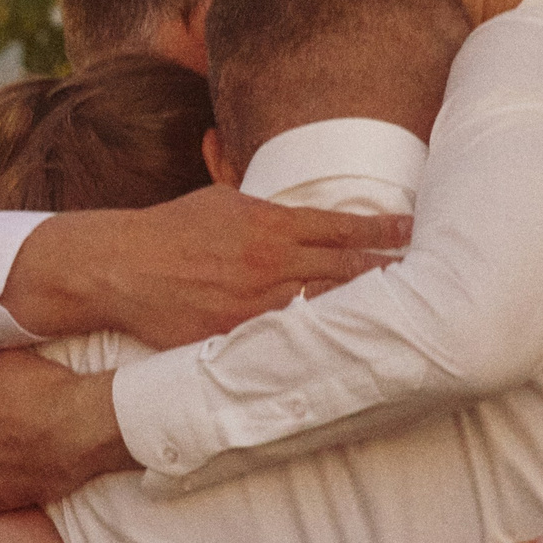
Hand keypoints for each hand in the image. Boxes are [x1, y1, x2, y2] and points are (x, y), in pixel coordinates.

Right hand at [1, 183, 410, 347]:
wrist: (120, 266)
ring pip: (325, 307)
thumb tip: (300, 212)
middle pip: (345, 269)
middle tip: (421, 274)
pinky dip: (319, 338)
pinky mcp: (236, 335)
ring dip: (362, 308)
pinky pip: (288, 339)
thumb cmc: (170, 229)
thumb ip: (266, 207)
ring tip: (398, 311)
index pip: (342, 227)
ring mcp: (254, 303)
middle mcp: (269, 263)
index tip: (410, 232)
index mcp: (269, 223)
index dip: (382, 232)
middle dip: (386, 271)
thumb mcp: (222, 200)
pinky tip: (345, 343)